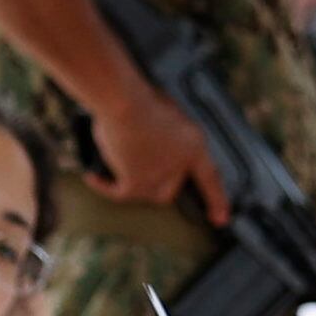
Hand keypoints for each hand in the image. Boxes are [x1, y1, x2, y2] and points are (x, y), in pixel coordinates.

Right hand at [94, 84, 229, 221]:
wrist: (124, 102)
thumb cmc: (141, 97)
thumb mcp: (165, 111)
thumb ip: (166, 133)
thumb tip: (150, 145)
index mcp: (194, 145)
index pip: (210, 178)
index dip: (217, 200)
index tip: (221, 218)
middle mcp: (180, 166)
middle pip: (171, 190)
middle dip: (158, 184)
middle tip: (139, 166)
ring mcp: (158, 177)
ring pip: (146, 193)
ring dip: (131, 181)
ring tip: (117, 160)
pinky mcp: (134, 184)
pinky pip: (118, 192)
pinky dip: (104, 185)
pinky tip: (94, 177)